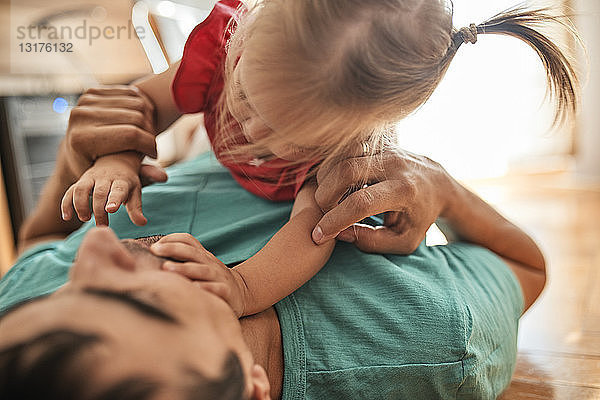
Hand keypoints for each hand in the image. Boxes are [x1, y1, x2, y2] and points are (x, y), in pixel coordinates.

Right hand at [61, 154, 146, 226]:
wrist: (116, 159)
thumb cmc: (126, 183)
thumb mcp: (135, 193)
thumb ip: (136, 209)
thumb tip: (142, 223)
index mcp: (122, 181)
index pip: (118, 189)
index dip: (114, 199)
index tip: (111, 210)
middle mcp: (105, 178)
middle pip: (99, 193)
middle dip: (99, 210)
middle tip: (102, 225)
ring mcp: (91, 178)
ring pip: (81, 189)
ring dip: (81, 205)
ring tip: (86, 219)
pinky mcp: (80, 181)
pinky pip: (70, 191)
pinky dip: (66, 203)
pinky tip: (66, 216)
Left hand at [63, 86, 164, 181]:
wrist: (75, 152)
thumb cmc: (98, 169)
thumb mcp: (116, 177)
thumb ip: (142, 175)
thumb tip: (163, 177)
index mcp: (82, 139)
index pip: (130, 135)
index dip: (149, 144)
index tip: (154, 155)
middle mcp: (80, 116)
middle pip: (136, 117)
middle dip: (150, 133)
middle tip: (150, 144)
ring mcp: (85, 101)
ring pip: (136, 103)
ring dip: (149, 120)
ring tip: (146, 134)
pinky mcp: (91, 92)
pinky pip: (131, 94)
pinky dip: (142, 107)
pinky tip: (139, 122)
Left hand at [150, 233, 247, 316]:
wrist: (241, 292)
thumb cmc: (210, 279)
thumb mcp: (198, 265)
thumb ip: (180, 259)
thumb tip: (150, 255)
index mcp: (202, 255)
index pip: (188, 240)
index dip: (171, 239)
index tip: (153, 246)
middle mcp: (210, 263)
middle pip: (192, 252)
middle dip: (173, 249)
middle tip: (155, 251)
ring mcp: (219, 276)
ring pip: (202, 270)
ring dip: (184, 268)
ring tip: (167, 269)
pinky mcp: (226, 291)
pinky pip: (217, 289)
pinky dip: (206, 288)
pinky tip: (195, 289)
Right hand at [312, 149, 451, 253]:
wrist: (438, 184)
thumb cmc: (419, 218)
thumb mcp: (403, 241)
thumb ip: (372, 242)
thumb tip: (340, 233)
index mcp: (404, 191)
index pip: (361, 203)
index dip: (335, 220)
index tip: (320, 235)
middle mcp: (394, 164)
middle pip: (346, 171)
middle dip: (326, 195)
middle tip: (324, 212)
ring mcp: (385, 149)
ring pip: (342, 157)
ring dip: (326, 179)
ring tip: (330, 199)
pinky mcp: (377, 142)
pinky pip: (345, 149)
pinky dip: (332, 167)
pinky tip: (335, 184)